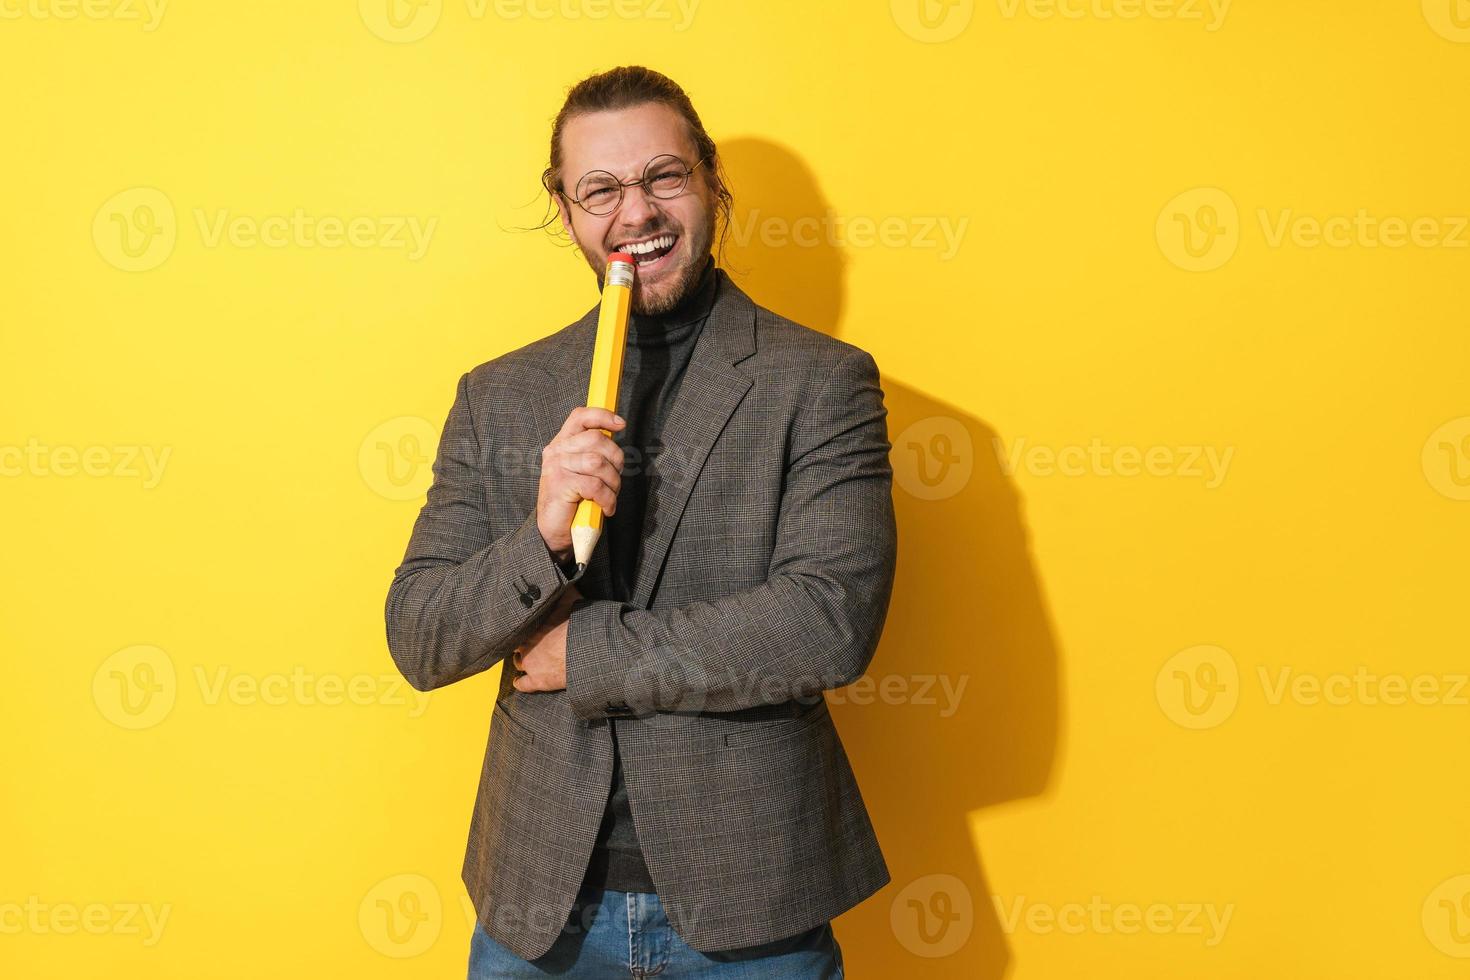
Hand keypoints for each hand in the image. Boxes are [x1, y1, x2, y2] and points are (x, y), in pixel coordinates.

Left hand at [511, 585, 580, 692]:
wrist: (587, 649)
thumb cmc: (580, 623)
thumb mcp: (570, 597)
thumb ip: (560, 588)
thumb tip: (557, 572)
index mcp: (530, 624)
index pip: (517, 623)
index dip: (522, 624)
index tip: (527, 624)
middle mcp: (525, 643)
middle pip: (516, 642)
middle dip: (521, 641)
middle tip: (530, 639)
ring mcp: (530, 663)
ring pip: (517, 662)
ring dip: (521, 660)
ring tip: (527, 658)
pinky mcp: (538, 681)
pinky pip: (521, 684)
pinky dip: (520, 683)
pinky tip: (519, 681)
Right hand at [537, 407, 625, 561]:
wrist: (555, 532)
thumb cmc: (573, 501)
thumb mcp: (583, 472)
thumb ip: (594, 453)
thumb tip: (617, 437)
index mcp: (562, 444)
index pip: (580, 417)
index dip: (602, 416)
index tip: (621, 424)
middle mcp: (557, 451)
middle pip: (597, 439)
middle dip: (616, 460)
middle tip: (614, 480)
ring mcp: (557, 467)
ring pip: (598, 462)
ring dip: (613, 483)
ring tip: (609, 496)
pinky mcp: (561, 485)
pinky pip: (596, 486)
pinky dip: (608, 499)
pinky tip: (606, 508)